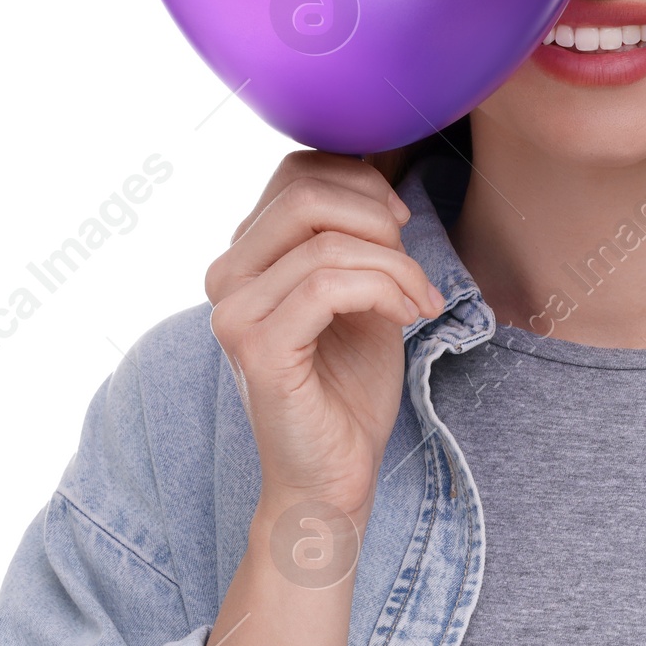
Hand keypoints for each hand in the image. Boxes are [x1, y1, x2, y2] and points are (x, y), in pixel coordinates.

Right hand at [205, 152, 443, 521]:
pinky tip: (407, 318)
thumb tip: (377, 169)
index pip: (297, 172)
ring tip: (420, 302)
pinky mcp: (257, 347)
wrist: (333, 475)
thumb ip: (358, 235)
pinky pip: (328, 285)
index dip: (362, 183)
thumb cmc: (349, 387)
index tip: (401, 227)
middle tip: (414, 268)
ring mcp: (234, 311)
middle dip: (380, 220)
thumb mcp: (362, 291)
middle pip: (306, 193)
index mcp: (246, 256)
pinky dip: (384, 291)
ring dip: (396, 265)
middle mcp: (225, 276)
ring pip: (326, 241)